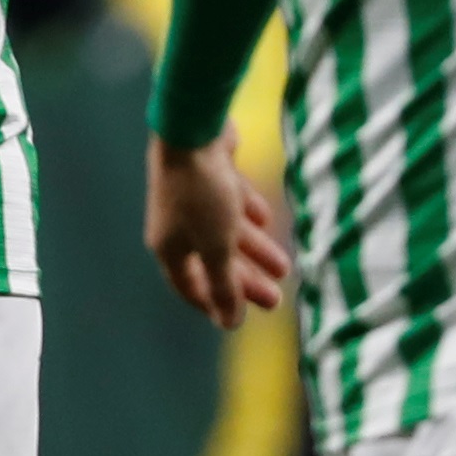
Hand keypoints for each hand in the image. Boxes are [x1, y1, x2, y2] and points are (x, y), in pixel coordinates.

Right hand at [148, 137, 291, 328]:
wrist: (192, 131)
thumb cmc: (201, 195)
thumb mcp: (217, 247)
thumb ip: (224, 285)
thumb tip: (229, 323)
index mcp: (170, 248)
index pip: (190, 288)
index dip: (213, 306)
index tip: (237, 320)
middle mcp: (177, 226)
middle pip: (214, 262)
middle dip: (245, 282)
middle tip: (275, 300)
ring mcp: (191, 199)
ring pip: (225, 233)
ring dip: (255, 250)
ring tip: (285, 266)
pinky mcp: (207, 175)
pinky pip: (229, 203)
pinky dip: (247, 214)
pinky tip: (266, 219)